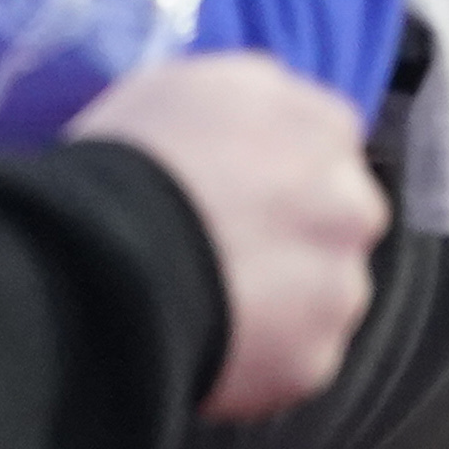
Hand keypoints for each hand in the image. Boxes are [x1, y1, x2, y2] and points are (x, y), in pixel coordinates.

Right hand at [71, 54, 385, 423]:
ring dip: (279, 304)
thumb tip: (261, 130)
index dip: (275, 175)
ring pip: (322, 297)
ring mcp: (341, 285)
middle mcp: (352, 202)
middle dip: (292, 238)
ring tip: (200, 306)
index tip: (233, 196)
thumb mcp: (183, 86)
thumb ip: (249, 102)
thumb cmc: (123, 159)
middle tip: (219, 255)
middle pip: (336, 221)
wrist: (97, 255)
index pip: (325, 149)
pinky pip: (290, 360)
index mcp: (324, 126)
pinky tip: (199, 348)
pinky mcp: (315, 356)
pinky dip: (255, 361)